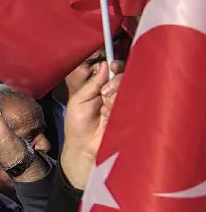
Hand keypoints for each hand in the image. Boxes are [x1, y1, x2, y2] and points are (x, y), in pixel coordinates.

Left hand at [60, 60, 122, 190]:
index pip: (116, 71)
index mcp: (104, 88)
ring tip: (104, 109)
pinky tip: (110, 116)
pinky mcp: (133, 116)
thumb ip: (92, 83)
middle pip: (127, 78)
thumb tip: (104, 65)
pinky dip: (120, 108)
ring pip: (131, 90)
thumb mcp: (79, 100)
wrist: (83, 146)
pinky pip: (134, 105)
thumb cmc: (78, 123)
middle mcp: (118, 94)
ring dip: (116, 97)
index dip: (116, 66)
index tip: (113, 66)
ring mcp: (126, 105)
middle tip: (105, 91)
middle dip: (117, 81)